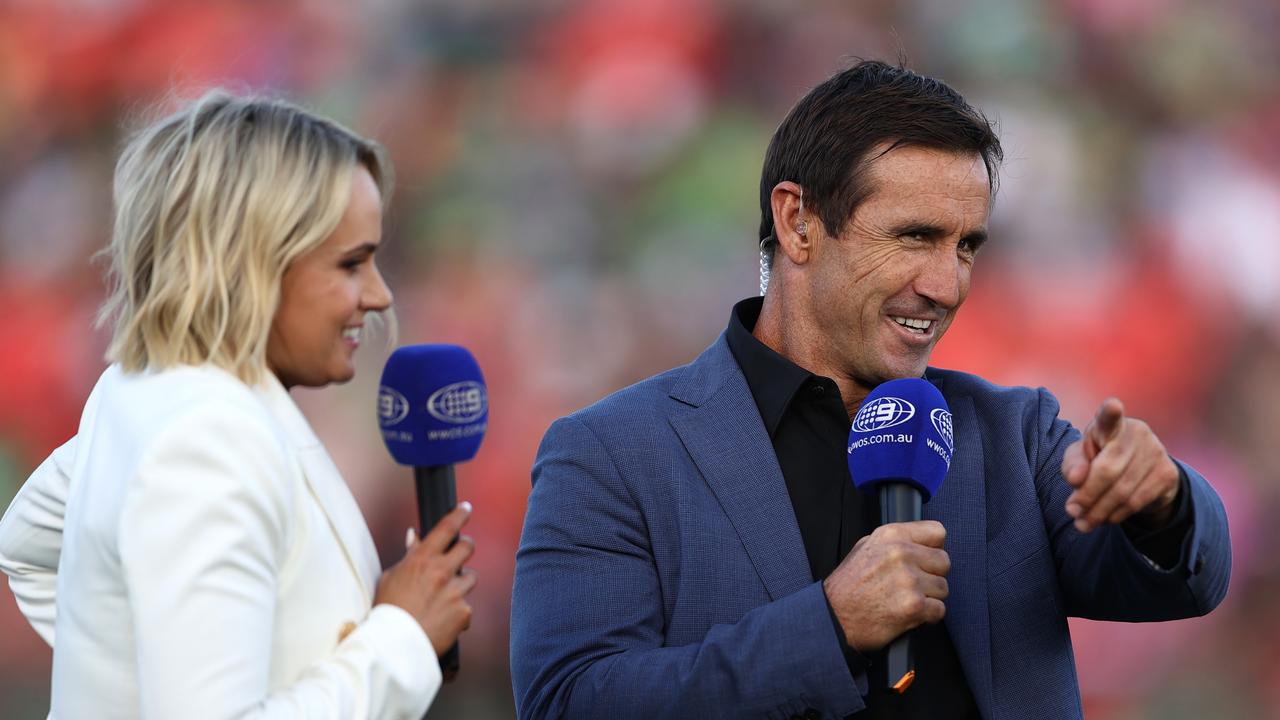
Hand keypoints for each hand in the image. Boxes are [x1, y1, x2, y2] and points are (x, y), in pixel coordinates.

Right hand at [374, 502, 477, 654]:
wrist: (394, 646)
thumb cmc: (388, 611)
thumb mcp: (391, 578)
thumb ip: (408, 556)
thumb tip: (415, 536)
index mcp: (422, 559)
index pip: (446, 528)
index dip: (459, 515)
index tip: (466, 508)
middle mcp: (442, 571)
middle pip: (468, 547)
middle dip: (466, 547)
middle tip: (460, 551)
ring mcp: (455, 592)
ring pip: (471, 577)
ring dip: (461, 583)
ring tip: (443, 597)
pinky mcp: (464, 612)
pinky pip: (466, 606)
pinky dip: (457, 612)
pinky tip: (441, 620)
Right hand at [823, 521, 949, 652]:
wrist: (834, 617)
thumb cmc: (847, 585)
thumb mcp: (864, 547)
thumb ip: (894, 541)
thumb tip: (919, 541)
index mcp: (891, 535)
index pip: (937, 531)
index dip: (933, 547)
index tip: (926, 558)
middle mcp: (901, 554)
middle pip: (944, 561)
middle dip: (932, 574)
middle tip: (914, 584)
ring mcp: (909, 580)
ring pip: (943, 587)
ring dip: (930, 597)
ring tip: (907, 599)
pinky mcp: (914, 606)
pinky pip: (939, 610)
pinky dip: (928, 616)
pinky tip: (910, 613)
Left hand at [1061, 398, 1179, 533]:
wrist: (1139, 470)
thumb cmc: (1099, 458)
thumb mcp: (1080, 459)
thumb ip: (1072, 466)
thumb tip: (1077, 479)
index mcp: (1109, 425)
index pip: (1109, 418)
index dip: (1110, 412)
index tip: (1113, 405)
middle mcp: (1137, 432)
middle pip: (1108, 470)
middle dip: (1087, 495)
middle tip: (1072, 512)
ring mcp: (1156, 451)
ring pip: (1123, 490)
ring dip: (1099, 511)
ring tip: (1083, 523)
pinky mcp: (1168, 473)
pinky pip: (1138, 501)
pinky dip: (1117, 514)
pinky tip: (1106, 518)